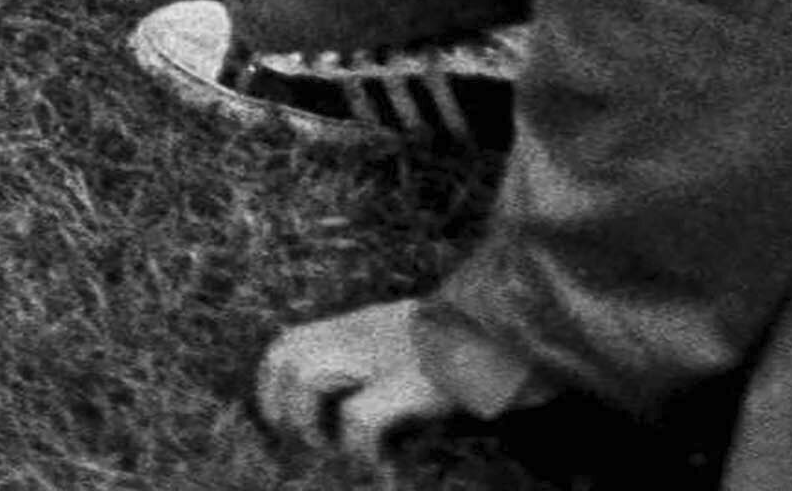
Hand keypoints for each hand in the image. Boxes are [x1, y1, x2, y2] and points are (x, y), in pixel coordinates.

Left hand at [253, 296, 539, 460]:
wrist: (521, 326)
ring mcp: (385, 355)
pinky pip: (360, 418)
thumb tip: (364, 408)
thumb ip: (387, 361)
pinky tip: (381, 467)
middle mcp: (363, 333)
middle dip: (279, 405)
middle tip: (303, 444)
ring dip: (312, 424)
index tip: (279, 418)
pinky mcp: (412, 383)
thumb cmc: (479, 344)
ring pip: (308, 378)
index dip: (270, 382)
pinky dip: (360, 448)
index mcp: (362, 324)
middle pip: (286, 355)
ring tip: (337, 454)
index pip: (288, 342)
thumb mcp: (419, 343)